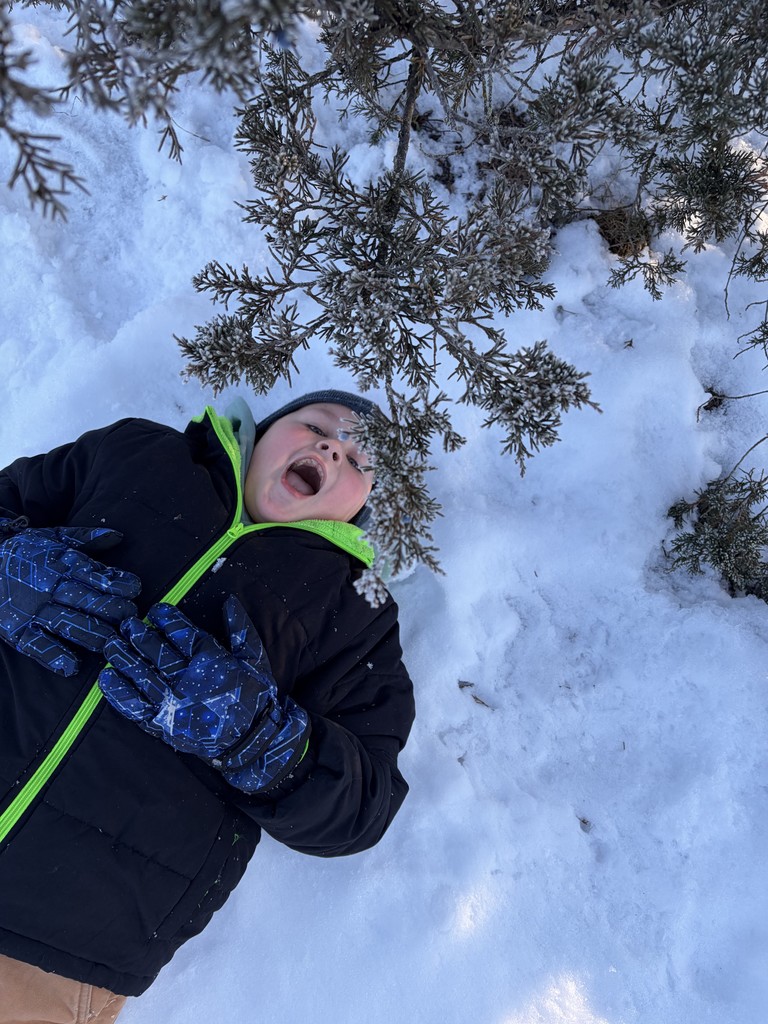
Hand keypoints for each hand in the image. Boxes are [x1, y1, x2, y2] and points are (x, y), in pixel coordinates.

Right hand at [0, 518, 140, 675]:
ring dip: (92, 634)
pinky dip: (54, 656)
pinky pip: (37, 646)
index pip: (94, 574)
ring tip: (112, 644)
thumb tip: (118, 536)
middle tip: (131, 618)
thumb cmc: (25, 554)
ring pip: (67, 624)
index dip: (116, 583)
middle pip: (86, 600)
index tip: (135, 589)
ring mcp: (34, 611)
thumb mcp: (52, 537)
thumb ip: (85, 537)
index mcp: (62, 565)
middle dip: (112, 610)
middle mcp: (50, 588)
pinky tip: (72, 666)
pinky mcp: (17, 631)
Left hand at [99, 597, 308, 789]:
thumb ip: (241, 629)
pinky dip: (119, 692)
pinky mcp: (163, 724)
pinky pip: (135, 706)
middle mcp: (188, 682)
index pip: (183, 635)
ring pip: (142, 676)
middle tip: (126, 624)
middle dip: (140, 636)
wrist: (250, 742)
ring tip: (110, 644)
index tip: (156, 610)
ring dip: (124, 658)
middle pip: (158, 653)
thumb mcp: (254, 659)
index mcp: (210, 663)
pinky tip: (106, 677)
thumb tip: (228, 600)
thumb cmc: (254, 697)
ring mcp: (173, 704)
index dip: (168, 620)